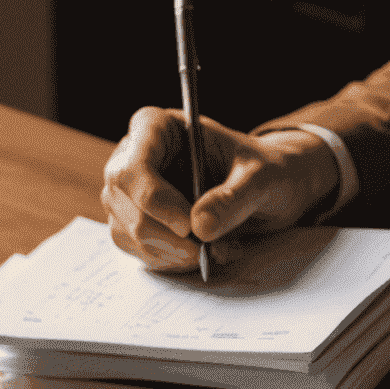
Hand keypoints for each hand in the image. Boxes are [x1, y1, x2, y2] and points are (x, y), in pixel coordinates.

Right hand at [101, 108, 339, 271]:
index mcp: (159, 128)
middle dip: (164, 234)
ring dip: (171, 252)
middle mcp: (135, 157)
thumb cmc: (263, 171)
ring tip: (213, 248)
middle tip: (204, 250)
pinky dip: (170, 260)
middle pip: (123, 200)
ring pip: (127, 231)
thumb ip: (234, 197)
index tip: (186, 225)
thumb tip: (199, 226)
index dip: (152, 197)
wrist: (266, 191)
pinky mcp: (135, 224)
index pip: (133, 163)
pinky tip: (197, 253)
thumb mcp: (263, 178)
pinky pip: (138, 251)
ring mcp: (130, 193)